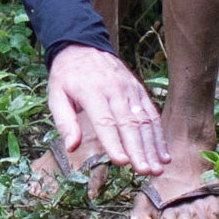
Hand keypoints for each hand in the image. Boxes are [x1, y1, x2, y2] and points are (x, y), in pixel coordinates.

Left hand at [45, 43, 164, 175]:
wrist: (82, 46)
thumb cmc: (67, 77)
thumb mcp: (56, 95)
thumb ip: (65, 122)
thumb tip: (72, 147)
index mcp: (91, 91)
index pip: (105, 121)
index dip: (113, 142)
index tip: (121, 162)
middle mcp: (115, 90)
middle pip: (129, 123)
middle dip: (139, 150)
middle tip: (145, 172)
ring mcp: (130, 90)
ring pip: (144, 121)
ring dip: (153, 147)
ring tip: (157, 170)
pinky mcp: (139, 91)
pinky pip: (152, 114)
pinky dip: (159, 136)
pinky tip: (163, 156)